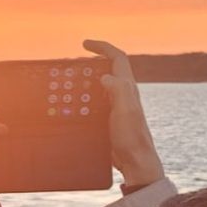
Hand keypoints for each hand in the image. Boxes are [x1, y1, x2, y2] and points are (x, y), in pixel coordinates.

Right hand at [81, 40, 162, 187]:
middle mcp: (123, 94)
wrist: (135, 161)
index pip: (117, 58)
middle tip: (75, 63)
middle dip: (93, 61)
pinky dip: (85, 97)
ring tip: (71, 83)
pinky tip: (75, 106)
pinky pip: (96, 101)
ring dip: (87, 80)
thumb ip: (118, 90)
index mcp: (127, 88)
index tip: (85, 44)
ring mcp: (117, 106)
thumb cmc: (132, 138)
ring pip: (101, 84)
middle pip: (109, 68)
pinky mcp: (110, 118)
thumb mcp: (125, 111)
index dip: (102, 47)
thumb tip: (104, 75)